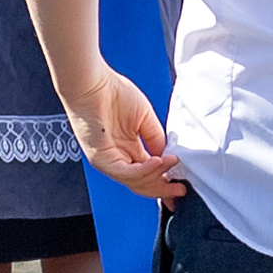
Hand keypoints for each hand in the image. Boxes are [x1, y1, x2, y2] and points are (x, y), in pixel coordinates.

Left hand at [60, 66, 186, 199]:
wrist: (91, 82)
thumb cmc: (111, 92)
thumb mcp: (144, 117)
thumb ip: (156, 138)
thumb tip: (168, 156)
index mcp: (127, 148)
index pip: (147, 173)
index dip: (165, 182)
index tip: (180, 186)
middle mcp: (118, 157)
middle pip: (142, 184)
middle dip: (163, 189)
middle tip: (180, 190)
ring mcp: (108, 161)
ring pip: (135, 182)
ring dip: (157, 176)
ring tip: (171, 164)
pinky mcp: (101, 159)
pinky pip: (125, 172)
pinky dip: (144, 171)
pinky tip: (157, 162)